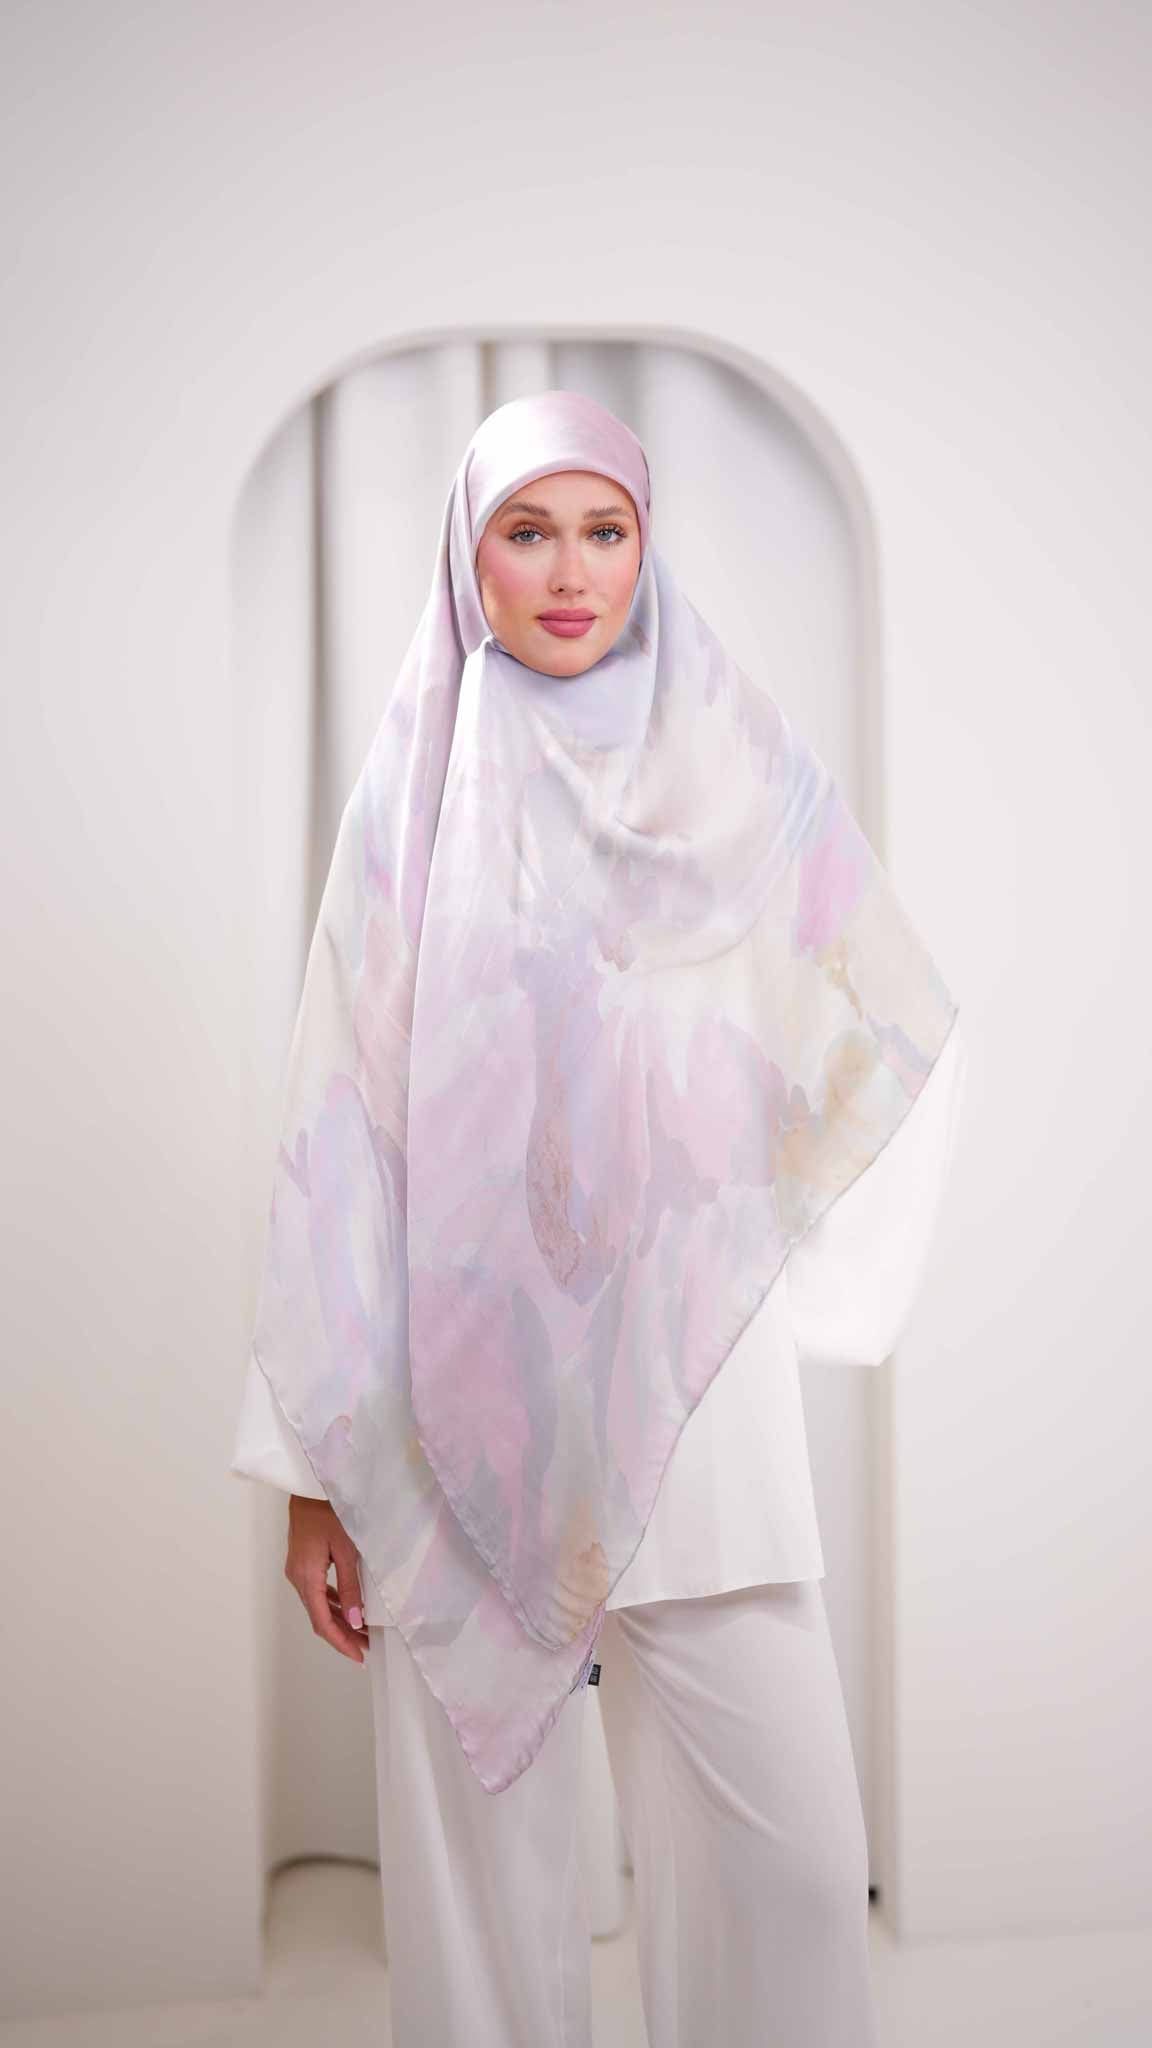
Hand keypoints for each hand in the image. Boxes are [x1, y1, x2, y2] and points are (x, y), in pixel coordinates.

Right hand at [284, 1496, 369, 1664]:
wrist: (309, 1486)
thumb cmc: (328, 1511)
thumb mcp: (346, 1549)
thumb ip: (351, 1586)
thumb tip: (357, 1620)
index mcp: (306, 1577)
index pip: (322, 1622)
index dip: (340, 1642)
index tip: (358, 1656)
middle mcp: (297, 1578)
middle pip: (319, 1616)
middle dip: (342, 1634)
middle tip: (365, 1647)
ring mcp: (297, 1570)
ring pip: (317, 1605)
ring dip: (338, 1620)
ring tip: (361, 1631)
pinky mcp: (302, 1562)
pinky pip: (316, 1591)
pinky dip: (332, 1603)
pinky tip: (347, 1607)